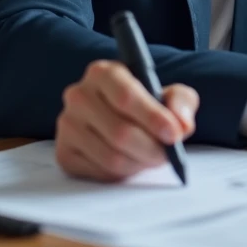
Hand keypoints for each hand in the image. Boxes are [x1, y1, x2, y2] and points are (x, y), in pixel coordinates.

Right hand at [55, 60, 198, 181]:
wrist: (121, 119)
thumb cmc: (147, 104)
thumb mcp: (170, 95)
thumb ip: (181, 102)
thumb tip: (182, 124)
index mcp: (103, 73)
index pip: (126, 97)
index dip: (152, 118)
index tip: (174, 134)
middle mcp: (78, 95)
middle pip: (119, 131)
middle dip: (151, 148)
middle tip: (168, 154)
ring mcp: (67, 125)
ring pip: (111, 156)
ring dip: (139, 163)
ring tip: (153, 158)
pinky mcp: (64, 152)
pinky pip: (99, 172)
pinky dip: (122, 173)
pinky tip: (132, 162)